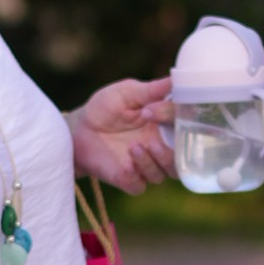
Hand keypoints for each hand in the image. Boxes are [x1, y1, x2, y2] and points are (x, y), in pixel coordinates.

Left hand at [72, 77, 173, 193]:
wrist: (78, 129)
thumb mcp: (128, 93)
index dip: (175, 122)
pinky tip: (126, 165)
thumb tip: (176, 79)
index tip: (153, 111)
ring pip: (164, 174)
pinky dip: (135, 177)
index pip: (185, 127)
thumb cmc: (106, 107)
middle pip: (183, 159)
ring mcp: (145, 165)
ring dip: (151, 163)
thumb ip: (151, 90)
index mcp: (165, 125)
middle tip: (153, 142)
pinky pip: (139, 186)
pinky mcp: (128, 179)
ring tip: (134, 147)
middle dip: (172, 153)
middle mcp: (161, 147)